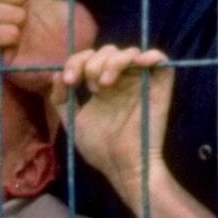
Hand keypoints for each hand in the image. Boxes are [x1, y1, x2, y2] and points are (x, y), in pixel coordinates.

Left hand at [54, 43, 173, 212]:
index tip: (69, 81)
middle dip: (93, 63)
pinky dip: (151, 55)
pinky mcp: (159, 87)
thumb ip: (62, 99)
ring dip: (114, 61)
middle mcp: (122, 81)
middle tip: (91, 86)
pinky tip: (139, 64)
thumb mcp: (73, 121)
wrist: (122, 166)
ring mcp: (141, 82)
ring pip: (131, 52)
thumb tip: (56, 74)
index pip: (89, 58)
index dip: (76, 62)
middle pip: (109, 50)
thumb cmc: (100, 149)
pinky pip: (161, 60)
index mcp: (103, 86)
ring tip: (105, 83)